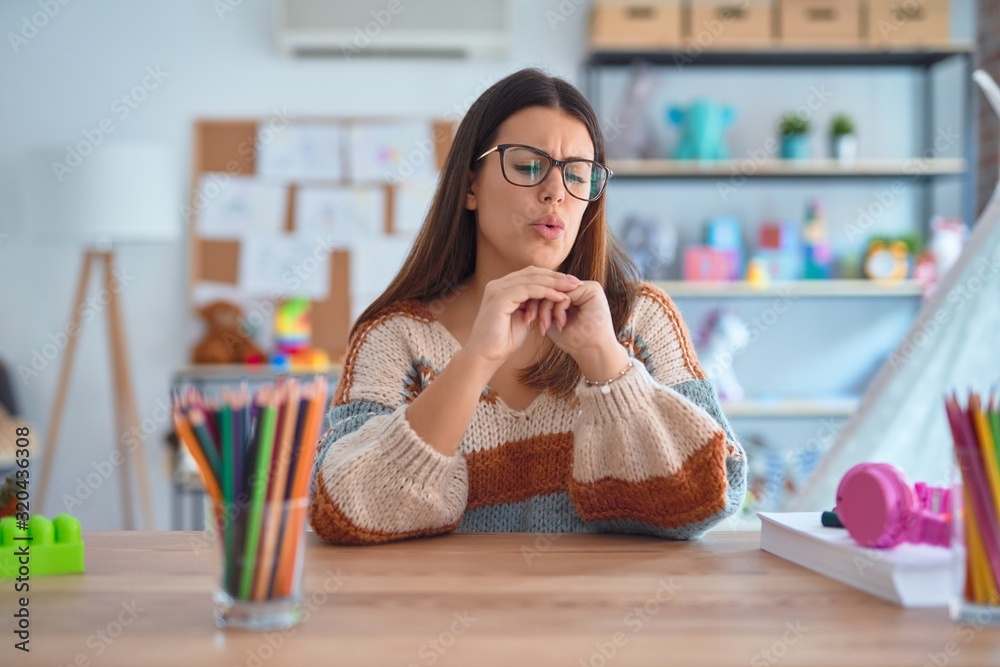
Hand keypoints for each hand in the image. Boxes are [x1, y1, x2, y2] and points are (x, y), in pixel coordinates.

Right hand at [464, 266, 580, 366]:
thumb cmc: (503, 341)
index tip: (570, 283)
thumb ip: (532, 305)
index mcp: (502, 287)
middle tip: (576, 282)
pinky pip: (528, 291)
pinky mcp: (499, 298)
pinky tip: (560, 297)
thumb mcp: (522, 318)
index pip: (530, 275)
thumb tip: (550, 299)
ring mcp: (497, 290)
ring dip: (555, 283)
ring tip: (572, 288)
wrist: (486, 355)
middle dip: (556, 277)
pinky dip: (546, 293)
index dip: (551, 277)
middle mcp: (498, 284)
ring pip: (532, 279)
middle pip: (532, 273)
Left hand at [535, 280, 628, 380]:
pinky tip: (560, 324)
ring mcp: (586, 286)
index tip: (525, 318)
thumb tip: (525, 294)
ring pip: (554, 290)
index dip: (532, 301)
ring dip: (546, 309)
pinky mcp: (593, 289)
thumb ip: (542, 305)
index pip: (546, 289)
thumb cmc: (573, 340)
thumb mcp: (551, 319)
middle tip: (529, 319)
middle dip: (537, 305)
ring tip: (546, 326)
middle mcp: (578, 286)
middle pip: (549, 287)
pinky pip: (565, 295)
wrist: (592, 353)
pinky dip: (558, 310)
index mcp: (570, 292)